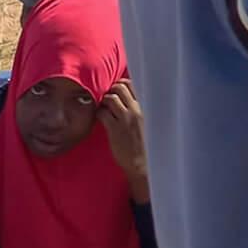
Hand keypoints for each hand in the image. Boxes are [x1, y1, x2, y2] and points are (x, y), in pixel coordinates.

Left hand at [99, 81, 147, 199]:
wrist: (144, 163)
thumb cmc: (147, 144)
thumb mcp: (149, 122)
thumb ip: (141, 110)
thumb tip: (128, 99)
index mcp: (147, 107)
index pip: (134, 85)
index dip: (122, 84)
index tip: (117, 90)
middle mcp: (138, 109)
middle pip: (120, 87)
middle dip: (111, 90)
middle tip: (107, 99)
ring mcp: (126, 119)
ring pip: (110, 98)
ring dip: (103, 101)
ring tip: (103, 108)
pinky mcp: (115, 129)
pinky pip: (102, 113)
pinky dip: (98, 113)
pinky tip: (100, 118)